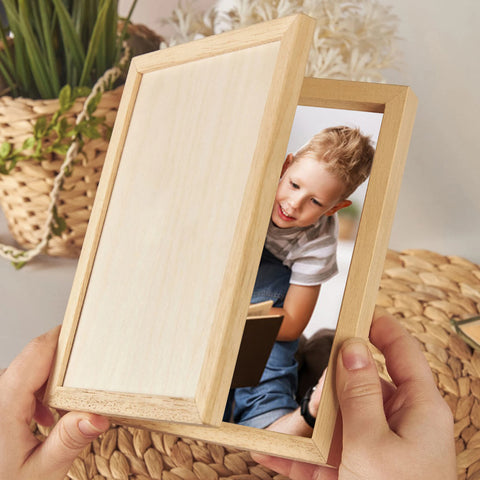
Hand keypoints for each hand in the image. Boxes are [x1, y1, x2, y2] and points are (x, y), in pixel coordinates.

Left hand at [0, 327, 109, 479]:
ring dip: (54, 380)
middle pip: (36, 357)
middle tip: (94, 373)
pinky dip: (40, 391)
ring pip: (29, 369)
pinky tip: (48, 415)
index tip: (92, 330)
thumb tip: (98, 415)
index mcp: (3, 404)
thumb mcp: (39, 472)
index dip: (66, 336)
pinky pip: (20, 383)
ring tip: (70, 404)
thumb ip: (68, 441)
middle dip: (68, 363)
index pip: (39, 350)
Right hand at [253, 310, 456, 479]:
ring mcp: (376, 450)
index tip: (355, 310)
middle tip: (307, 386)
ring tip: (279, 426)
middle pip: (361, 386)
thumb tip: (353, 348)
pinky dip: (298, 455)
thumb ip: (360, 393)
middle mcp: (399, 425)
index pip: (401, 352)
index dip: (380, 328)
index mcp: (418, 409)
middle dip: (328, 385)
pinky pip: (324, 455)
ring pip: (337, 422)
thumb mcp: (374, 444)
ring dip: (307, 424)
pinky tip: (270, 453)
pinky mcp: (356, 473)